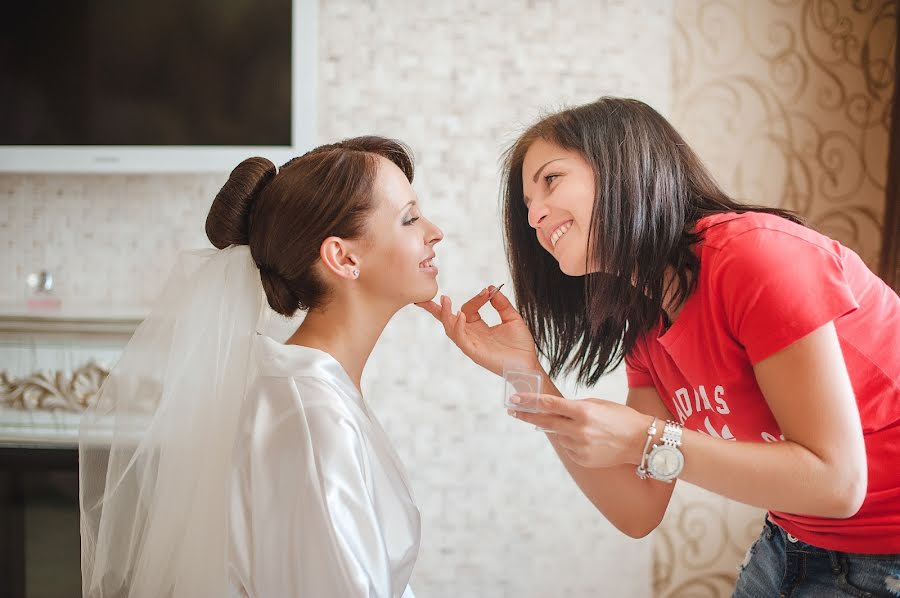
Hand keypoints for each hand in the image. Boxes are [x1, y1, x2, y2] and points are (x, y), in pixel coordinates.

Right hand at [416, 285, 538, 376]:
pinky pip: (461, 338)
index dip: (476, 298)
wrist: (528, 365)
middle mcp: (471, 335)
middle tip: (423, 298)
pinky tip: (461, 315)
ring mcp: (471, 344)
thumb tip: (491, 289)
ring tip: (445, 300)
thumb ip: (502, 304)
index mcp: (478, 327)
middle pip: (448, 320)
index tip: (488, 290)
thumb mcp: (512, 318)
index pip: (468, 309)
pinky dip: (458, 326)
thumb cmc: (520, 346)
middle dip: (435, 309)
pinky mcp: (474, 352)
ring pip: (451, 328)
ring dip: (445, 314)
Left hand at [509, 394, 652, 468]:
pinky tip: (591, 440)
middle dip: (527, 416)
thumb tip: (551, 409)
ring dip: (563, 430)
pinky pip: (569, 448)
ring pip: (559, 435)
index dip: (530, 401)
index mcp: (583, 412)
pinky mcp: (582, 460)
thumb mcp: (598, 404)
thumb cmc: (621, 418)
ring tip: (587, 428)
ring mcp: (580, 447)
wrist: (641, 442)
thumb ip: (573, 407)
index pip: (549, 405)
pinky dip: (573, 441)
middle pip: (545, 422)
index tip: (515, 400)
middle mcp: (579, 431)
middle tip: (514, 411)